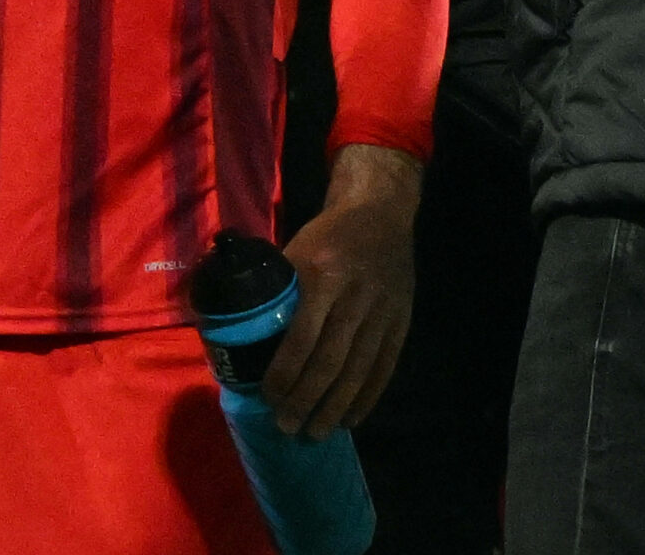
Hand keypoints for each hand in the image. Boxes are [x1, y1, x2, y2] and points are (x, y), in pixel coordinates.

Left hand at [262, 144, 420, 438]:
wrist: (381, 212)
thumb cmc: (328, 234)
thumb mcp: (296, 250)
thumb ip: (279, 289)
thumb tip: (243, 330)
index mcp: (323, 276)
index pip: (302, 336)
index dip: (285, 373)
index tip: (269, 398)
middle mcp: (355, 297)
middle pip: (330, 361)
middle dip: (306, 399)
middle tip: (287, 426)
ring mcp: (382, 312)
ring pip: (358, 370)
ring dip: (335, 407)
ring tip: (315, 432)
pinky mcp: (400, 322)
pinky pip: (384, 367)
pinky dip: (367, 397)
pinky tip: (350, 419)